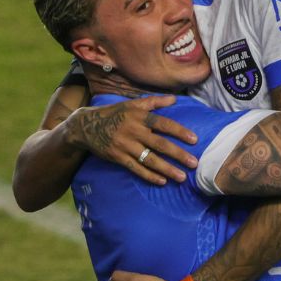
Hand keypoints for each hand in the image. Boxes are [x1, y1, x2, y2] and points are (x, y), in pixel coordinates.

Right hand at [64, 96, 197, 184]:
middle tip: (194, 163)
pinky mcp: (118, 157)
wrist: (86, 126)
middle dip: (178, 155)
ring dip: (167, 169)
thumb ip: (154, 102)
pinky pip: (136, 168)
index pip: (163, 124)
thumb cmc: (113, 114)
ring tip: (182, 177)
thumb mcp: (132, 104)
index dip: (179, 131)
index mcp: (139, 116)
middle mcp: (133, 131)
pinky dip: (149, 176)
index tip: (194, 140)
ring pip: (149, 159)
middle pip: (160, 144)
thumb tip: (175, 98)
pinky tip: (162, 181)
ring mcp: (125, 145)